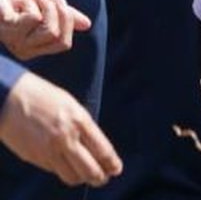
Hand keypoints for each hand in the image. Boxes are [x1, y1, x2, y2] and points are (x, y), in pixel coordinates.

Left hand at [0, 0, 90, 60]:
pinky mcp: (7, 30)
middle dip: (58, 10)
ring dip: (44, 5)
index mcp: (33, 46)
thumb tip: (87, 25)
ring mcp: (13, 41)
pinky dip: (29, 3)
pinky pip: (33, 18)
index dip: (68, 21)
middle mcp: (23, 48)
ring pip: (49, 29)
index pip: (64, 44)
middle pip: (58, 36)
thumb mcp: (42, 5)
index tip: (59, 1)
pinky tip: (14, 1)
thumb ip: (61, 15)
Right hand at [0, 72, 121, 186]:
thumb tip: (94, 147)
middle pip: (90, 170)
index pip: (102, 151)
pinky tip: (64, 165)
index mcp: (80, 121)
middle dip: (100, 178)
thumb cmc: (43, 96)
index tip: (116, 169)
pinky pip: (54, 170)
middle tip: (103, 178)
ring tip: (84, 176)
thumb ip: (84, 126)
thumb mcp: (72, 106)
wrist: (10, 98)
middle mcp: (66, 138)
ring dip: (81, 178)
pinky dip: (62, 170)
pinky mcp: (34, 157)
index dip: (112, 164)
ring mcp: (49, 150)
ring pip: (71, 177)